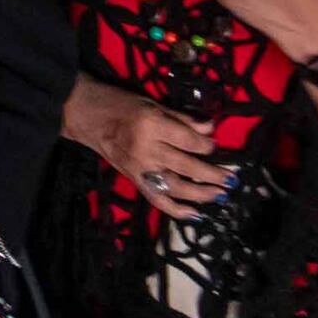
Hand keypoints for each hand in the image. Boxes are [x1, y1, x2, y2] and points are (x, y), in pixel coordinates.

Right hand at [65, 76, 230, 220]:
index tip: (216, 146)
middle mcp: (147, 150)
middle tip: (231, 179)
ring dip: (200, 194)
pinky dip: (175, 209)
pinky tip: (193, 214)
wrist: (85, 115)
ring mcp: (139, 168)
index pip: (189, 140)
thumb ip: (182, 119)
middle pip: (187, 166)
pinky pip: (156, 199)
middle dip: (212, 174)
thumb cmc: (119, 104)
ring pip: (175, 187)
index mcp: (152, 125)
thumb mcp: (153, 104)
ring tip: (219, 195)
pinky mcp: (133, 180)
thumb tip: (210, 129)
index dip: (206, 144)